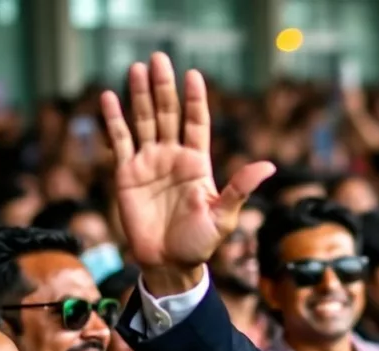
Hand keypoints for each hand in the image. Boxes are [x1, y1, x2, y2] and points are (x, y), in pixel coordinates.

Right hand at [101, 53, 274, 291]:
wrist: (170, 264)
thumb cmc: (200, 242)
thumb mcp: (224, 214)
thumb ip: (241, 187)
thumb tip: (269, 166)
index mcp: (197, 163)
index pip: (197, 123)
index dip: (195, 99)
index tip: (193, 75)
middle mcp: (173, 157)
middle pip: (167, 114)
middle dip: (163, 88)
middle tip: (159, 58)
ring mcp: (149, 163)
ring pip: (143, 121)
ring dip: (139, 96)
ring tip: (137, 68)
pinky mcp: (126, 174)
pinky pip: (119, 142)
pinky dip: (113, 121)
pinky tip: (109, 99)